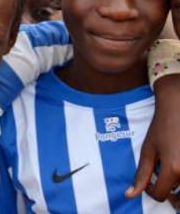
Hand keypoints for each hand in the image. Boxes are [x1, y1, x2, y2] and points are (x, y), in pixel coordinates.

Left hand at [126, 74, 179, 200]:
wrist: (178, 108)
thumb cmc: (162, 127)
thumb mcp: (148, 151)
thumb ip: (142, 175)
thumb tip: (131, 194)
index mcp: (173, 169)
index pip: (161, 195)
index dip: (151, 190)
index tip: (148, 179)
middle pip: (179, 197)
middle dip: (168, 191)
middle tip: (161, 179)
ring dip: (178, 185)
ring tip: (169, 169)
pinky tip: (176, 161)